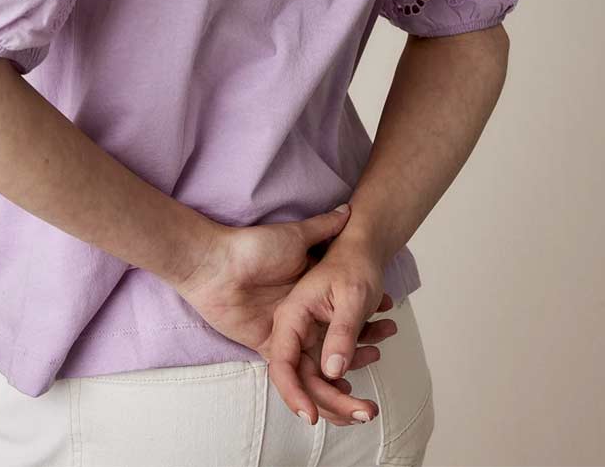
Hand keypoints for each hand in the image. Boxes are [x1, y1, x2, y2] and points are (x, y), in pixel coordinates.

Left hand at [174, 205, 397, 425]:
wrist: (216, 262)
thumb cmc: (255, 246)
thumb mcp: (295, 236)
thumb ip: (321, 230)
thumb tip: (346, 212)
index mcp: (307, 296)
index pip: (341, 318)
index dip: (365, 326)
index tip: (388, 326)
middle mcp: (299, 318)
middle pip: (334, 350)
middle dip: (361, 362)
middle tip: (382, 365)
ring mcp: (283, 335)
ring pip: (318, 369)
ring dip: (342, 384)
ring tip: (368, 388)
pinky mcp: (267, 348)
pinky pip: (295, 376)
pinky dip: (315, 389)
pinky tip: (338, 391)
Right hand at [266, 241, 393, 425]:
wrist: (364, 245)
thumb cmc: (355, 263)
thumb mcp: (352, 297)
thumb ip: (342, 334)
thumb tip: (333, 374)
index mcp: (292, 316)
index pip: (283, 365)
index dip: (294, 395)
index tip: (314, 418)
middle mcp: (295, 329)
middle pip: (306, 378)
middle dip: (335, 402)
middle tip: (367, 412)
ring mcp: (309, 334)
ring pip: (322, 376)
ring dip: (348, 391)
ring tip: (373, 400)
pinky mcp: (324, 336)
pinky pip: (336, 362)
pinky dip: (357, 362)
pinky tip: (378, 349)